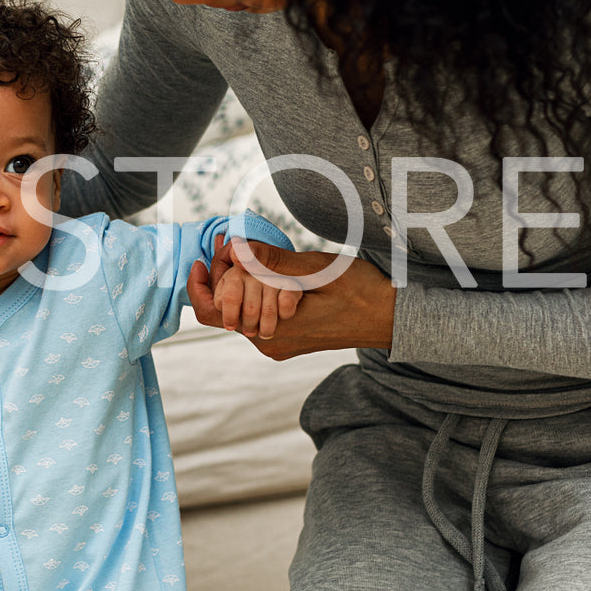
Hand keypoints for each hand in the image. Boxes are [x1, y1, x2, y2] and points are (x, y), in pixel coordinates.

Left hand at [186, 237, 394, 359]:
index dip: (199, 286)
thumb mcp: (318, 270)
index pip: (213, 313)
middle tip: (232, 246)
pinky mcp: (288, 340)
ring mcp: (279, 344)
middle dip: (223, 277)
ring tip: (250, 254)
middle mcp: (271, 342)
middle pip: (225, 310)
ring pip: (241, 312)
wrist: (391, 319)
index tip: (202, 258)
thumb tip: (236, 249)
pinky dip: (256, 294)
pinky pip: (257, 316)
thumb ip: (274, 262)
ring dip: (241, 284)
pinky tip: (268, 273)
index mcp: (274, 329)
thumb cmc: (361, 292)